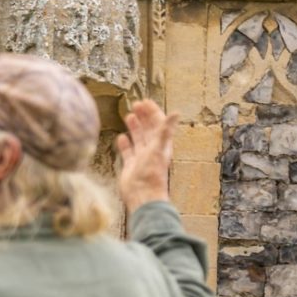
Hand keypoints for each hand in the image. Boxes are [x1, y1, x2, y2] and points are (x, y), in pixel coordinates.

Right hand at [115, 99, 177, 213]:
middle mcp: (152, 150)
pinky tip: (120, 138)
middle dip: (144, 116)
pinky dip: (125, 144)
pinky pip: (128, 152)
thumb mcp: (159, 148)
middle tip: (135, 104)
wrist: (142, 195)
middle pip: (149, 129)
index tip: (145, 101)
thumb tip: (176, 112)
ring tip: (129, 116)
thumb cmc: (151, 172)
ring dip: (135, 127)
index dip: (153, 112)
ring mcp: (141, 157)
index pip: (159, 124)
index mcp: (161, 144)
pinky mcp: (131, 165)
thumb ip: (166, 130)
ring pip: (138, 139)